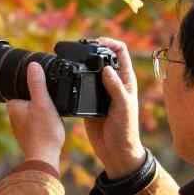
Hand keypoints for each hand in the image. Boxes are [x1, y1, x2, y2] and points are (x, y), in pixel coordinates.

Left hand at [6, 62, 65, 167]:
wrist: (45, 158)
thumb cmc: (44, 132)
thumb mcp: (43, 103)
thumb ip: (37, 84)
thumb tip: (32, 65)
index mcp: (12, 104)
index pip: (20, 86)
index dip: (32, 83)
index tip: (43, 84)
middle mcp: (13, 115)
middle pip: (27, 97)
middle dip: (38, 96)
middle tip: (51, 98)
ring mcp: (20, 125)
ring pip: (32, 108)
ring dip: (41, 107)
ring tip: (53, 110)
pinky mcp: (28, 134)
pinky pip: (36, 120)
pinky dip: (43, 118)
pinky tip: (51, 121)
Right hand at [83, 37, 145, 178]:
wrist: (115, 152)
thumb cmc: (125, 130)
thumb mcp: (123, 107)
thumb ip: (115, 87)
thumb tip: (106, 68)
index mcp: (126, 80)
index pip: (120, 51)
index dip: (109, 42)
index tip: (95, 42)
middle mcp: (113, 82)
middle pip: (103, 57)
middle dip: (92, 49)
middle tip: (78, 48)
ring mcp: (100, 91)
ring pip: (91, 69)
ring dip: (82, 63)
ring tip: (71, 59)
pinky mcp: (89, 101)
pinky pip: (81, 85)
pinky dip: (75, 78)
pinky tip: (67, 78)